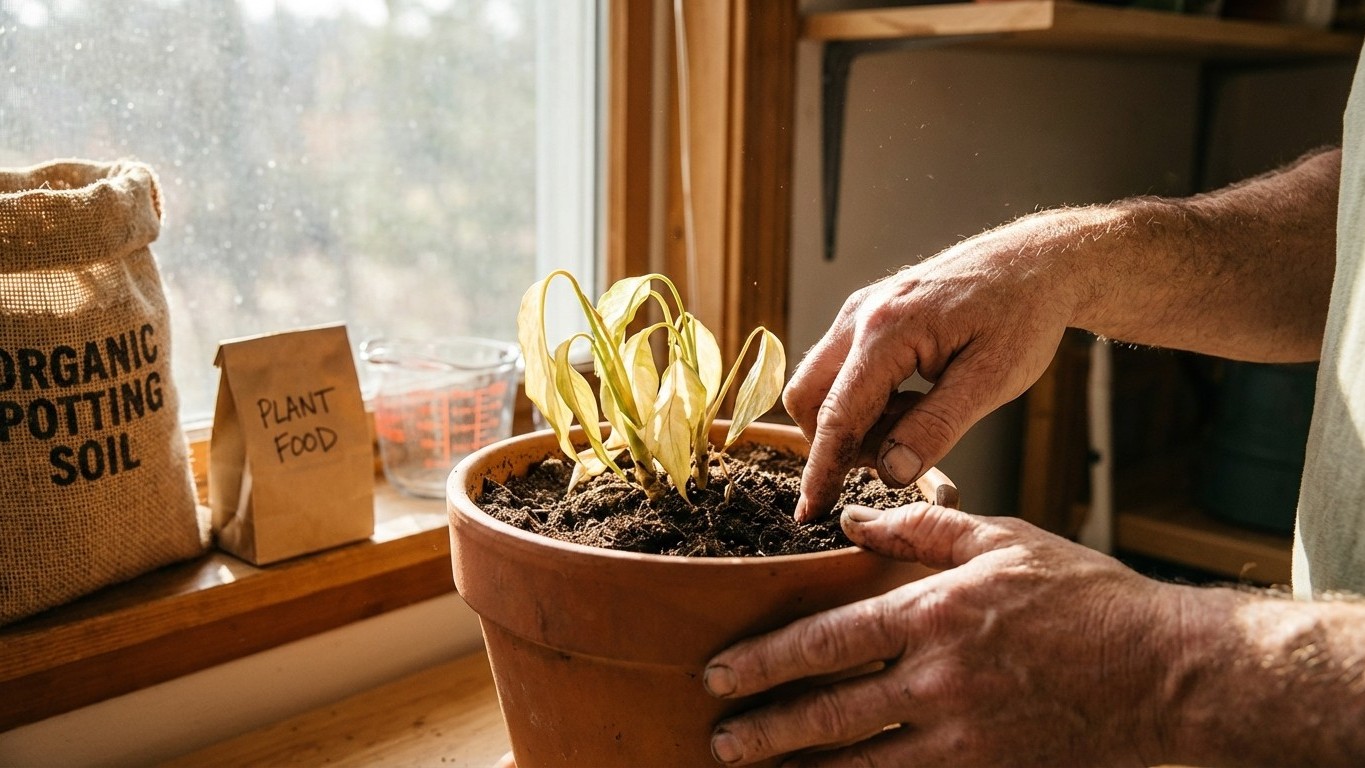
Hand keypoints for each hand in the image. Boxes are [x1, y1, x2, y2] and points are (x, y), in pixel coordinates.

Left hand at [703, 503, 1185, 766]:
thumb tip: (852, 521)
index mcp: (937, 613)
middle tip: (719, 740)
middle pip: (831, 712)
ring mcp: (966, 736)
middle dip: (766, 729)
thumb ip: (922, 528)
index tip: (720, 672)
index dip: (766, 660)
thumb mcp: (1004, 540)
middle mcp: (942, 679)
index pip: (829, 640)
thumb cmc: (1086, 599)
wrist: (1167, 674)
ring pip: (863, 764)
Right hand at [785, 215, 1083, 521]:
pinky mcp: (869, 312)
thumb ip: (936, 428)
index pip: (837, 415)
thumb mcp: (991, 381)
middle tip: (889, 458)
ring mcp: (861, 309)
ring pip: (821, 381)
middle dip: (832, 441)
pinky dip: (862, 398)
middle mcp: (861, 315)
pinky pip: (842, 366)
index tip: (809, 511)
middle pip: (808, 396)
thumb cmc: (1023, 315)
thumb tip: (890, 473)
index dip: (822, 469)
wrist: (1039, 261)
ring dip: (851, 419)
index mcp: (887, 331)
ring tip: (913, 423)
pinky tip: (910, 402)